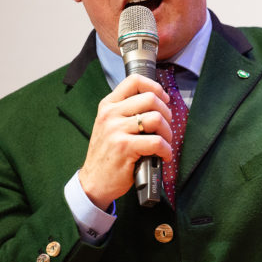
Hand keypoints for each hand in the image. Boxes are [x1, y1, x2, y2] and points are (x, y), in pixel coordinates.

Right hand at [78, 74, 173, 208]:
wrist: (94, 181)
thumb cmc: (108, 153)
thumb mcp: (110, 125)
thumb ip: (127, 111)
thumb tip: (158, 101)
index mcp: (108, 105)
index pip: (134, 81)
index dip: (155, 87)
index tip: (164, 99)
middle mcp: (110, 114)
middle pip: (151, 99)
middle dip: (166, 114)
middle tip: (166, 128)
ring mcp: (116, 130)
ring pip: (156, 119)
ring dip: (168, 133)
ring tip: (164, 144)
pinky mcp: (124, 147)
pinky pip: (156, 142)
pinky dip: (166, 150)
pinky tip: (163, 156)